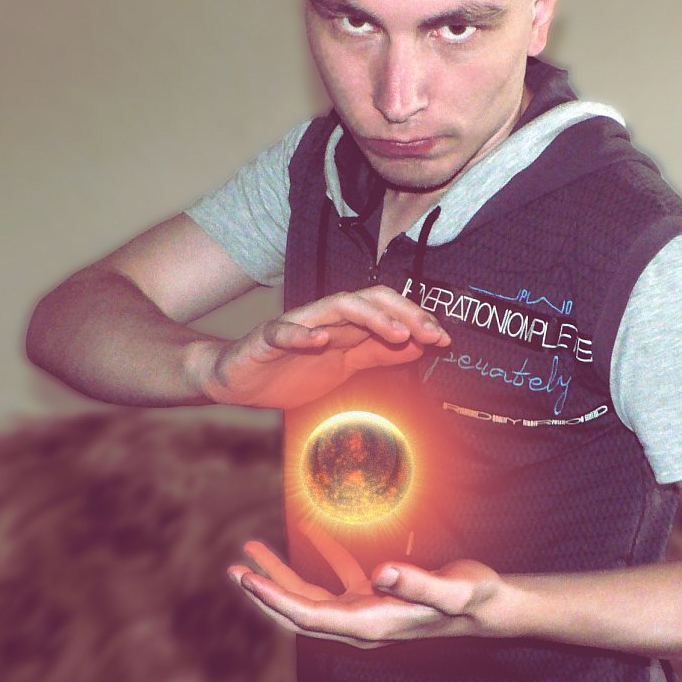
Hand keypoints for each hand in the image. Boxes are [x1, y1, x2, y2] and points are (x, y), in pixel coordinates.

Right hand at [190, 286, 449, 409]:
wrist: (238, 381)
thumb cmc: (292, 371)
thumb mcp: (346, 366)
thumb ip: (379, 355)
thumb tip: (419, 346)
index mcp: (346, 324)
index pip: (388, 309)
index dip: (417, 320)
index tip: (444, 339)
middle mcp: (326, 318)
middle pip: (370, 300)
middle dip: (403, 314)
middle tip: (430, 333)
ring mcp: (297, 325)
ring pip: (336, 307)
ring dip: (369, 318)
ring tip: (394, 333)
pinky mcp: (267, 339)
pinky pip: (284, 330)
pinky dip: (302, 333)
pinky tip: (320, 339)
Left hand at [227, 522, 510, 648]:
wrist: (488, 605)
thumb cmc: (472, 596)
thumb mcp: (451, 589)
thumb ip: (418, 582)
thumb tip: (384, 571)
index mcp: (371, 622)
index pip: (308, 615)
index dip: (274, 598)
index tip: (247, 579)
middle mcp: (361, 622)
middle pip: (298, 612)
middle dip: (264, 592)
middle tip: (233, 570)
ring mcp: (366, 610)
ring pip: (311, 596)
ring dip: (282, 576)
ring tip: (253, 552)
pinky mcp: (375, 596)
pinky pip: (336, 579)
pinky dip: (319, 557)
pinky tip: (309, 534)